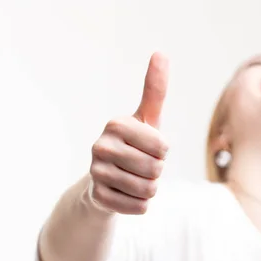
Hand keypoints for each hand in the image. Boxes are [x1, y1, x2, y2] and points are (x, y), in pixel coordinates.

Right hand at [89, 52, 168, 213]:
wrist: (106, 180)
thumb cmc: (134, 145)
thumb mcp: (146, 119)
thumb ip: (155, 89)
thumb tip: (160, 52)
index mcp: (116, 124)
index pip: (163, 147)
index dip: (163, 151)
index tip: (148, 147)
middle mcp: (100, 146)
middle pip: (156, 169)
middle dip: (157, 172)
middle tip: (141, 166)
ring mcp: (96, 173)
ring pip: (149, 190)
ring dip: (149, 188)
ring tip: (134, 180)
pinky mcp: (98, 198)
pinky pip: (139, 207)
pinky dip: (140, 204)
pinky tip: (126, 195)